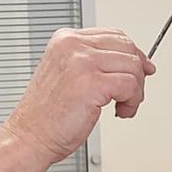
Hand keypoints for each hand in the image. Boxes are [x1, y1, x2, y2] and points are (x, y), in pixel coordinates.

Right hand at [3, 27, 155, 163]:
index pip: (114, 35)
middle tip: (131, 94)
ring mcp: (81, 62)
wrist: (30, 136)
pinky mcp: (91, 83)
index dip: (132, 54)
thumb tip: (135, 61)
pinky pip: (131, 85)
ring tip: (122, 105)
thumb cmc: (47, 114)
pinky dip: (132, 102)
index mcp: (65, 39)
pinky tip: (120, 111)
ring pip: (133, 66)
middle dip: (137, 73)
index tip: (141, 69)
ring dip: (136, 91)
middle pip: (127, 48)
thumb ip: (95, 61)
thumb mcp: (68, 73)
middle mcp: (72, 46)